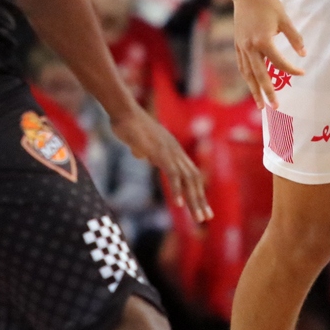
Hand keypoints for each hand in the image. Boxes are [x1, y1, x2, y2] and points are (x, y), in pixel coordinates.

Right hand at [111, 108, 212, 223]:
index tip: (201, 208)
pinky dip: (177, 189)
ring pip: (187, 179)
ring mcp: (169, 151)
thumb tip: (141, 155)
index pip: (191, 174)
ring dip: (194, 199)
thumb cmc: (127, 125)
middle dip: (200, 200)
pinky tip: (180, 204)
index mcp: (173, 150)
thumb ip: (143, 150)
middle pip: (194, 178)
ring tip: (198, 217)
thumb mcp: (138, 142)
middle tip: (206, 218)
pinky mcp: (159, 152)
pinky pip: (172, 173)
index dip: (197, 191)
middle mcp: (175, 151)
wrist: (123, 111)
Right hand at [233, 0, 304, 109]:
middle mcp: (250, 47)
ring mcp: (242, 47)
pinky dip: (247, 76)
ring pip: (248, 73)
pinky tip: (251, 85)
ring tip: (260, 104)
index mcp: (264, 41)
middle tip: (275, 107)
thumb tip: (304, 54)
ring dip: (254, 90)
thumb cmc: (268, 4)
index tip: (302, 72)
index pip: (279, 63)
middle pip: (260, 75)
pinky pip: (242, 65)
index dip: (292, 69)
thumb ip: (295, 38)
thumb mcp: (285, 19)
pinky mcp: (237, 44)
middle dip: (267, 92)